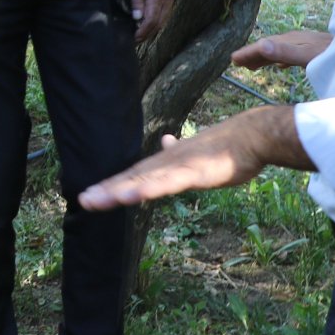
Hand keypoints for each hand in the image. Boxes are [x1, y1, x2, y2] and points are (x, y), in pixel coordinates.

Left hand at [78, 105, 310, 209]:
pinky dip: (147, 187)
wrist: (252, 134)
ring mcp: (178, 167)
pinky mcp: (193, 172)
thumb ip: (178, 151)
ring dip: (118, 190)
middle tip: (82, 200)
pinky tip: (130, 194)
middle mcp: (167, 162)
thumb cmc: (228, 146)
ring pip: (142, 181)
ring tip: (94, 200)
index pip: (134, 174)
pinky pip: (167, 183)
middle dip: (106, 189)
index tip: (91, 194)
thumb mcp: (197, 151)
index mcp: (168, 161)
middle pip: (132, 178)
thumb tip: (165, 141)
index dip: (112, 184)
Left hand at [130, 0, 175, 42]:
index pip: (151, 20)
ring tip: (142, 35)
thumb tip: (137, 18)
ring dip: (153, 30)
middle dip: (147, 34)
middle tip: (136, 40)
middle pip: (158, 23)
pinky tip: (150, 25)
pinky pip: (166, 15)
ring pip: (163, 21)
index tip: (135, 37)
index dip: (143, 31)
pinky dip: (158, 23)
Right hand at [231, 30, 332, 69]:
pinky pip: (291, 54)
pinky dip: (280, 59)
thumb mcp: (309, 57)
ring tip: (252, 67)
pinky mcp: (315, 52)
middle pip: (271, 47)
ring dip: (265, 57)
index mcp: (293, 42)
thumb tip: (261, 45)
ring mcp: (307, 45)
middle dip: (254, 54)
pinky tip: (280, 66)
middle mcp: (298, 41)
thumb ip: (285, 52)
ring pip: (281, 50)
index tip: (233, 60)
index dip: (249, 52)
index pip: (266, 46)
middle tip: (236, 63)